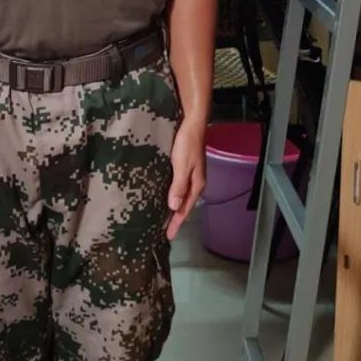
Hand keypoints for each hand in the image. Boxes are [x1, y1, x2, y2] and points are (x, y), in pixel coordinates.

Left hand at [166, 118, 205, 241]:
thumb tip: (174, 207)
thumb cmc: (187, 144)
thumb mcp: (182, 166)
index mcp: (196, 185)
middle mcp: (195, 182)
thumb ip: (178, 187)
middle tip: (165, 231)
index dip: (177, 223)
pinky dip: (172, 196)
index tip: (169, 236)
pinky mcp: (185, 168)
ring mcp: (190, 175)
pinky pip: (178, 187)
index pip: (185, 209)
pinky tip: (165, 197)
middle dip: (176, 219)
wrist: (192, 124)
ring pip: (181, 197)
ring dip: (174, 208)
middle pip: (184, 205)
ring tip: (163, 219)